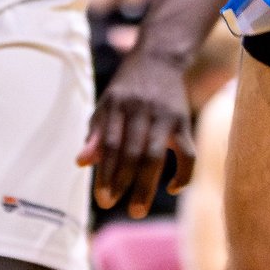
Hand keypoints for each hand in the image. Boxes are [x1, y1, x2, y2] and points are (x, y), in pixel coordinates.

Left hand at [81, 46, 195, 218]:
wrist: (159, 58)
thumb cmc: (127, 89)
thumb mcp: (106, 104)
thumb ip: (96, 133)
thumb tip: (82, 163)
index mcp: (117, 105)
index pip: (110, 144)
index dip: (105, 172)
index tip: (102, 199)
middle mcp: (141, 109)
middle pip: (132, 152)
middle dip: (122, 182)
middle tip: (112, 206)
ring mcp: (165, 116)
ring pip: (155, 155)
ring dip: (146, 186)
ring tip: (137, 211)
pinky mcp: (184, 121)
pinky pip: (188, 153)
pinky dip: (183, 174)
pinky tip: (171, 189)